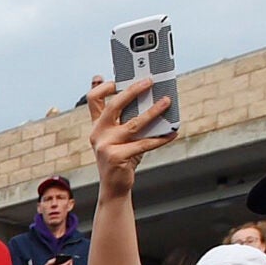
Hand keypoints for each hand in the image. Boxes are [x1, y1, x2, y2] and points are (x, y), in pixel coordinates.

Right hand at [88, 76, 177, 193]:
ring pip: (133, 123)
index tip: (117, 78)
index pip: (93, 99)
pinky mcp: (117, 157)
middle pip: (114, 105)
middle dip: (132, 90)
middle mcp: (98, 133)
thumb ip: (127, 118)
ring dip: (153, 111)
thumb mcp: (120, 136)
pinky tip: (172, 132)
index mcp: (97, 125)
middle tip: (149, 82)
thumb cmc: (122, 158)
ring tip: (166, 102)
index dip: (103, 86)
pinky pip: (144, 144)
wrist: (114, 187)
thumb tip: (150, 97)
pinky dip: (160, 138)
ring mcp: (105, 146)